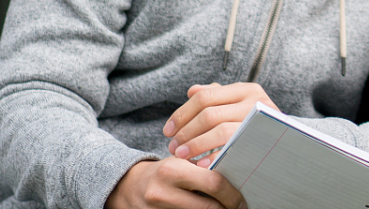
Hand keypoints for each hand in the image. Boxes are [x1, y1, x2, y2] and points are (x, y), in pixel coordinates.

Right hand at [105, 158, 242, 208]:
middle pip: (208, 207)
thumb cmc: (162, 174)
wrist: (127, 188)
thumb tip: (237, 176)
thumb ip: (203, 169)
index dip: (232, 193)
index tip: (241, 198)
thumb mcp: (179, 164)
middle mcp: (162, 193)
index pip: (213, 182)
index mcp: (172, 170)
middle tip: (239, 207)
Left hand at [163, 82, 275, 161]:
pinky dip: (214, 156)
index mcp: (245, 89)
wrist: (287, 141)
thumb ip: (216, 97)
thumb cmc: (254, 123)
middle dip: (186, 132)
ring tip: (181, 155)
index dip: (182, 114)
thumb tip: (191, 90)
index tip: (168, 130)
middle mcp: (255, 100)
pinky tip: (201, 164)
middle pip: (210, 114)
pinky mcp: (263, 140)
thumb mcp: (237, 104)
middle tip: (172, 147)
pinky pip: (233, 148)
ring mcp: (260, 120)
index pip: (205, 97)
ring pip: (220, 130)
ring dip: (196, 145)